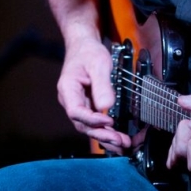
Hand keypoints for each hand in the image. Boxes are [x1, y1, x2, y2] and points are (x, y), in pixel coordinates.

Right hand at [56, 37, 131, 152]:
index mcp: (67, 89)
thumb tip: (106, 106)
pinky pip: (94, 123)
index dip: (92, 120)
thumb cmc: (88, 52)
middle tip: (120, 141)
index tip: (109, 121)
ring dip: (105, 137)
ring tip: (122, 144)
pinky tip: (118, 138)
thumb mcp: (98, 63)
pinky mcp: (86, 107)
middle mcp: (70, 100)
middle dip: (102, 135)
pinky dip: (106, 131)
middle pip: (83, 125)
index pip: (76, 111)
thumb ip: (102, 84)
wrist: (84, 46)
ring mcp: (77, 105)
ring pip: (89, 127)